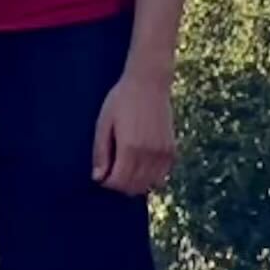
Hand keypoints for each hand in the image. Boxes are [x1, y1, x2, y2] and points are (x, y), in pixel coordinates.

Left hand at [91, 63, 177, 198]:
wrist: (149, 82)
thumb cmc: (122, 100)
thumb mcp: (104, 123)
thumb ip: (101, 152)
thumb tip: (98, 177)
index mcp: (130, 148)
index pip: (118, 182)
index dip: (107, 183)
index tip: (102, 176)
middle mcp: (149, 154)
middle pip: (133, 186)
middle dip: (120, 185)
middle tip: (112, 173)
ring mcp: (163, 153)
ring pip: (149, 185)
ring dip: (135, 183)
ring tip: (126, 169)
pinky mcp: (172, 150)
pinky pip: (162, 176)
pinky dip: (151, 177)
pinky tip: (141, 166)